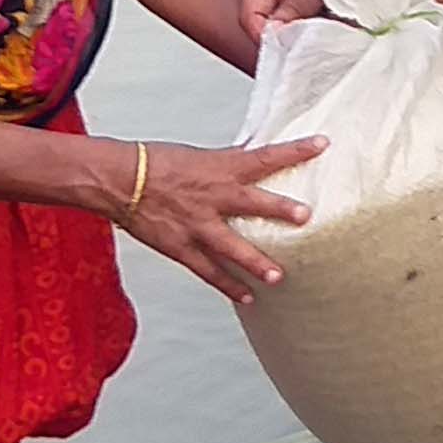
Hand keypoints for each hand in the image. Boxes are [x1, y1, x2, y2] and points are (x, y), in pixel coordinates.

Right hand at [115, 135, 327, 301]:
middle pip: (252, 202)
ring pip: (231, 247)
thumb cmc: (156, 162)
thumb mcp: (200, 157)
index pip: (264, 155)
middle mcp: (213, 196)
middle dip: (279, 210)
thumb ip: (229, 166)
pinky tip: (248, 298)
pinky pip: (208, 271)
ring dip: (256, 262)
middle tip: (305, 217)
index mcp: (220, 168)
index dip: (295, 149)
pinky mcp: (181, 247)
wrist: (119, 180)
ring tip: (278, 277)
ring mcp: (197, 224)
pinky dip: (228, 286)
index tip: (323, 144)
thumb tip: (256, 162)